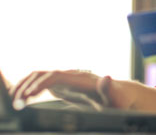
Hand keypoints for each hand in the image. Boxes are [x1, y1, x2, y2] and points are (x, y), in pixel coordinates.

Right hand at [9, 70, 135, 110]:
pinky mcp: (65, 86)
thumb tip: (107, 77)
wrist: (120, 95)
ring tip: (15, 100)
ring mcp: (68, 80)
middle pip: (45, 75)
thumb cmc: (117, 99)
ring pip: (42, 77)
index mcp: (81, 79)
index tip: (28, 95)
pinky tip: (24, 98)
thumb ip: (109, 88)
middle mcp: (73, 76)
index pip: (56, 76)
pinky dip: (31, 88)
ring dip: (26, 85)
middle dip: (28, 86)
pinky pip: (44, 84)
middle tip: (16, 101)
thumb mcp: (115, 97)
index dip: (41, 84)